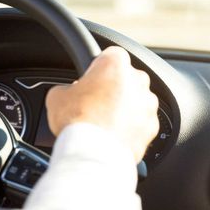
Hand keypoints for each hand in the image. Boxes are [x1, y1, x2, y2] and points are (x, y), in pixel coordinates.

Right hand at [45, 46, 159, 163]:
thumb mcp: (57, 97)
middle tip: (95, 104)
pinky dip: (131, 128)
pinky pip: (141, 123)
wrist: (93, 153)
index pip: (110, 56)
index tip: (90, 80)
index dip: (97, 69)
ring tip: (104, 123)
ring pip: (136, 101)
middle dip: (113, 89)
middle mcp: (138, 80)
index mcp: (115, 64)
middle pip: (126, 79)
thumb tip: (66, 94)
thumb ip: (66, 88)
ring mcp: (148, 104)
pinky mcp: (152, 126)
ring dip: (124, 109)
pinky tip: (114, 136)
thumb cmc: (78, 122)